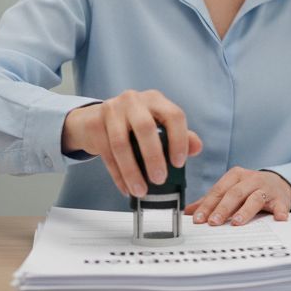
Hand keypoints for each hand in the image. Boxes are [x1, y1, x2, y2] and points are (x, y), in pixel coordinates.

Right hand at [61, 90, 201, 196]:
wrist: (94, 119)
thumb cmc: (132, 124)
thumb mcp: (157, 124)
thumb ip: (179, 135)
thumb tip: (196, 147)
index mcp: (155, 100)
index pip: (173, 115)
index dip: (178, 140)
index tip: (179, 162)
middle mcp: (133, 101)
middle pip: (145, 127)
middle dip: (153, 157)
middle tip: (159, 179)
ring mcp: (111, 110)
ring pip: (121, 143)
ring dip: (132, 171)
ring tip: (141, 190)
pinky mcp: (95, 125)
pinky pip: (107, 154)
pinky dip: (118, 175)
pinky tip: (126, 188)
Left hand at [185, 167, 290, 225]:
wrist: (278, 183)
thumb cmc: (249, 189)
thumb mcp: (230, 190)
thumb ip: (211, 200)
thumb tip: (188, 212)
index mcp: (235, 176)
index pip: (219, 190)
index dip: (207, 205)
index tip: (198, 219)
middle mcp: (251, 179)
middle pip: (235, 193)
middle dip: (223, 208)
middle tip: (213, 222)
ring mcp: (266, 189)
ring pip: (255, 198)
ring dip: (246, 211)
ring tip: (237, 222)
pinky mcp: (280, 199)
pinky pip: (281, 205)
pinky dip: (280, 212)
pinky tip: (279, 219)